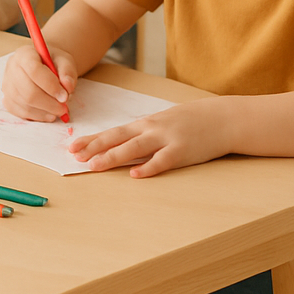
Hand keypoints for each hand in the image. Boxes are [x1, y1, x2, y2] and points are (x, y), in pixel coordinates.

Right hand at [1, 44, 78, 121]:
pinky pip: (20, 112)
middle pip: (28, 90)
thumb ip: (67, 72)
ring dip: (44, 111)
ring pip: (24, 103)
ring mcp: (7, 84)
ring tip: (58, 111)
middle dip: (49, 103)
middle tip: (64, 108)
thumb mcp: (65, 61)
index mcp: (24, 54)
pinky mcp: (7, 98)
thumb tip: (67, 87)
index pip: (34, 70)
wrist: (45, 65)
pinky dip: (36, 116)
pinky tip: (48, 114)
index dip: (50, 85)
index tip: (64, 96)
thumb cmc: (54, 62)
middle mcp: (12, 68)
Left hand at [67, 98, 232, 177]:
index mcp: (145, 124)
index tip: (72, 146)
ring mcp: (166, 139)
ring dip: (112, 157)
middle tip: (75, 156)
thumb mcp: (162, 123)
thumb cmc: (190, 122)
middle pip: (117, 138)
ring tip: (94, 165)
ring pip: (134, 149)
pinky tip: (135, 175)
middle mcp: (151, 129)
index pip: (112, 132)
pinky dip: (148, 168)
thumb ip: (143, 135)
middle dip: (94, 147)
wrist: (221, 118)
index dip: (92, 139)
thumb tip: (121, 145)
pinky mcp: (182, 151)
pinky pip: (162, 161)